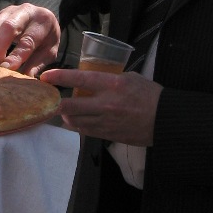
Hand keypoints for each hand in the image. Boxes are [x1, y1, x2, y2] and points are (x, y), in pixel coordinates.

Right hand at [0, 4, 59, 75]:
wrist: (43, 22)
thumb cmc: (46, 40)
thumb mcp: (48, 53)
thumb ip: (36, 65)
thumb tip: (23, 80)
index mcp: (43, 20)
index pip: (28, 39)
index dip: (16, 55)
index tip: (6, 69)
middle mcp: (26, 11)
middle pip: (8, 27)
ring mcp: (10, 11)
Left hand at [41, 67, 161, 144]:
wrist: (166, 120)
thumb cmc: (150, 95)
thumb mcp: (130, 77)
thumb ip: (109, 79)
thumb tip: (92, 80)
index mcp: (112, 84)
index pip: (79, 79)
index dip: (59, 78)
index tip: (46, 77)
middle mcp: (106, 104)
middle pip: (70, 106)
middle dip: (54, 104)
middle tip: (46, 100)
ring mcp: (106, 122)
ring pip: (75, 122)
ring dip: (66, 117)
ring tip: (62, 111)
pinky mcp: (109, 135)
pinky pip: (86, 131)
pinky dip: (78, 126)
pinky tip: (76, 122)